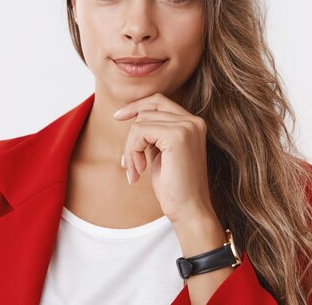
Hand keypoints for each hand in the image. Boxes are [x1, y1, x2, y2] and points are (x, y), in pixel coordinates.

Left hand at [113, 92, 215, 224]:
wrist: (189, 211)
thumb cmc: (174, 187)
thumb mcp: (162, 153)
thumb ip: (154, 133)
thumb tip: (131, 116)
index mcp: (193, 123)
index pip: (158, 101)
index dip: (136, 106)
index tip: (118, 117)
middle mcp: (193, 121)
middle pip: (146, 111)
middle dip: (131, 137)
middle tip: (128, 163)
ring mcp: (187, 126)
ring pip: (140, 123)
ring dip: (130, 149)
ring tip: (135, 171)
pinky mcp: (177, 136)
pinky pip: (139, 132)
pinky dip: (132, 151)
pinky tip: (140, 171)